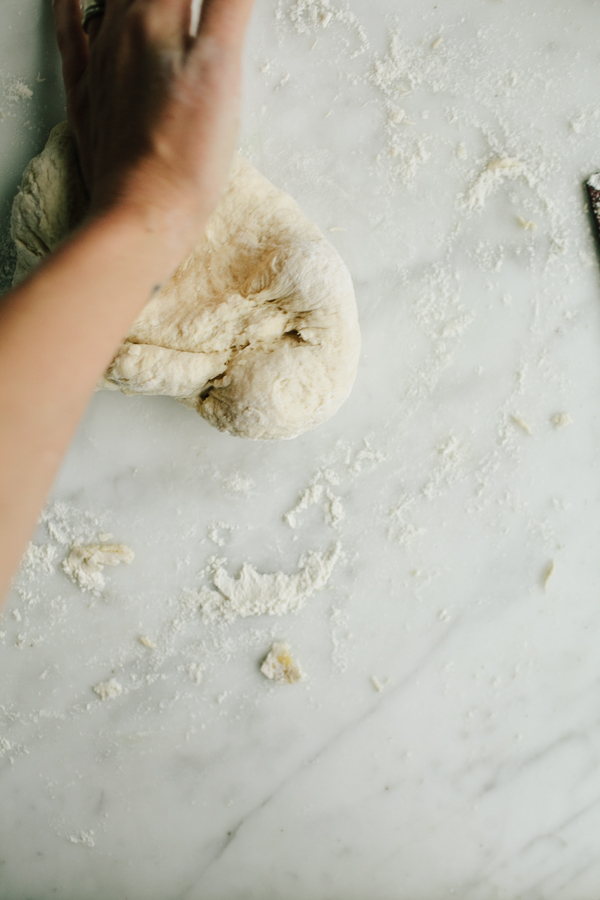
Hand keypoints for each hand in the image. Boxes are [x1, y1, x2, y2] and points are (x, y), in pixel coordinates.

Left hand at [53, 0, 254, 252]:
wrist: (142, 214)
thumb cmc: (187, 154)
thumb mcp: (222, 67)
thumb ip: (228, 4)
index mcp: (158, 19)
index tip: (217, 7)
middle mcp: (122, 30)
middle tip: (182, 9)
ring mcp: (99, 63)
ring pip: (110, 0)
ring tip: (149, 2)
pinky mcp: (86, 96)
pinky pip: (69, 35)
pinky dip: (67, 7)